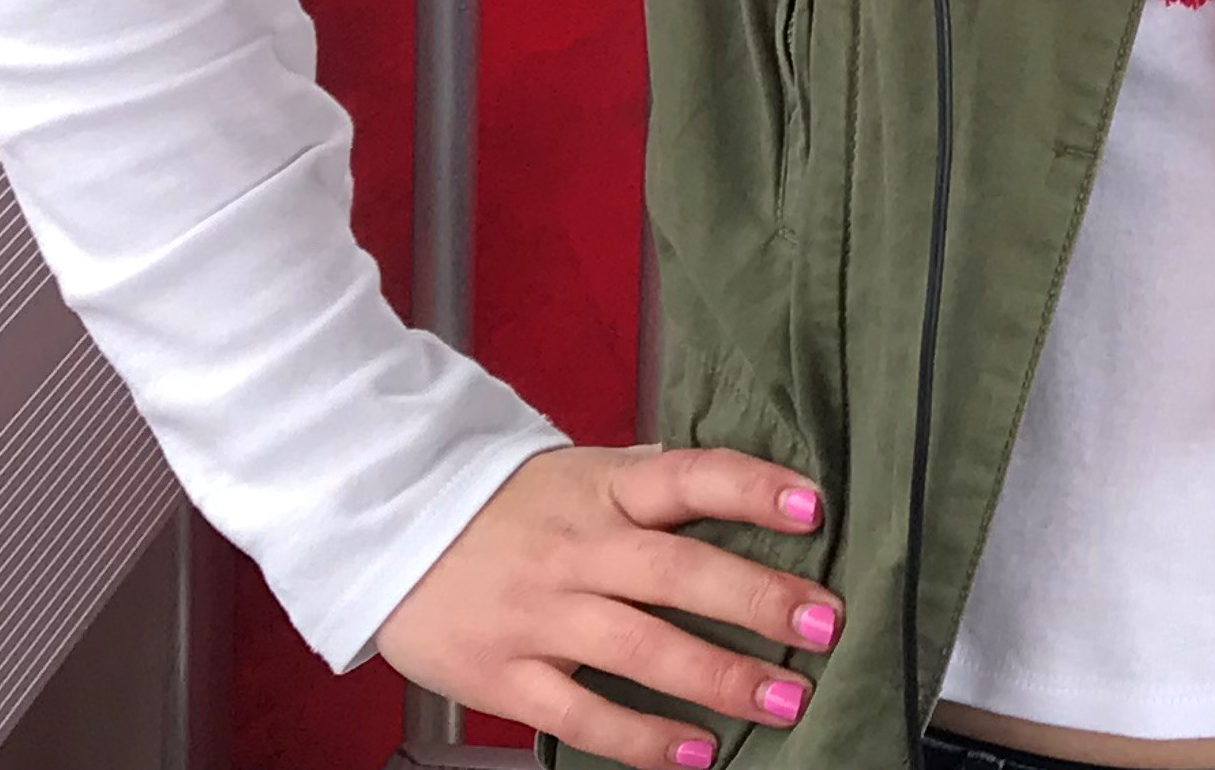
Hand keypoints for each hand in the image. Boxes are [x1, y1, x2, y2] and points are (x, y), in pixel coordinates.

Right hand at [375, 444, 841, 768]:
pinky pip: (582, 712)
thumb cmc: (507, 506)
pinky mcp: (505, 675)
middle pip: (679, 573)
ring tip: (787, 698)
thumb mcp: (580, 472)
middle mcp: (579, 548)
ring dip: (720, 677)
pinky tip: (696, 751)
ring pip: (642, 649)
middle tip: (824, 625)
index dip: (753, 488)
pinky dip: (641, 737)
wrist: (389, 528)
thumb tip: (746, 489)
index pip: (690, 477)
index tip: (812, 508)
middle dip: (759, 600)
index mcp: (605, 489)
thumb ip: (652, 485)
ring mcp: (541, 614)